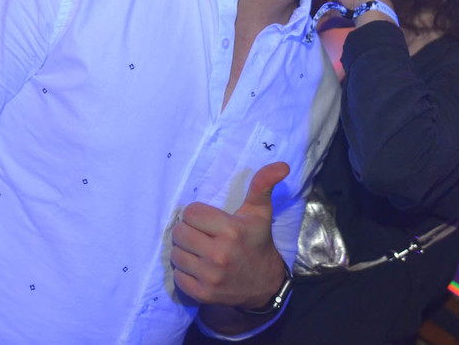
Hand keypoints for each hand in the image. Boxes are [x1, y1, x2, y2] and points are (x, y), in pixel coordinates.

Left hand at [171, 162, 288, 307]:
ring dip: (185, 251)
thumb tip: (282, 165)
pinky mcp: (203, 293)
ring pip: (176, 254)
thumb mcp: (260, 212)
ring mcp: (210, 276)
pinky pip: (177, 276)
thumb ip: (263, 184)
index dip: (198, 215)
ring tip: (200, 251)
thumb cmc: (257, 242)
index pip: (191, 213)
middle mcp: (220, 254)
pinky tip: (199, 268)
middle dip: (189, 231)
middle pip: (180, 232)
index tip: (210, 221)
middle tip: (203, 236)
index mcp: (231, 230)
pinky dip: (185, 272)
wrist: (264, 284)